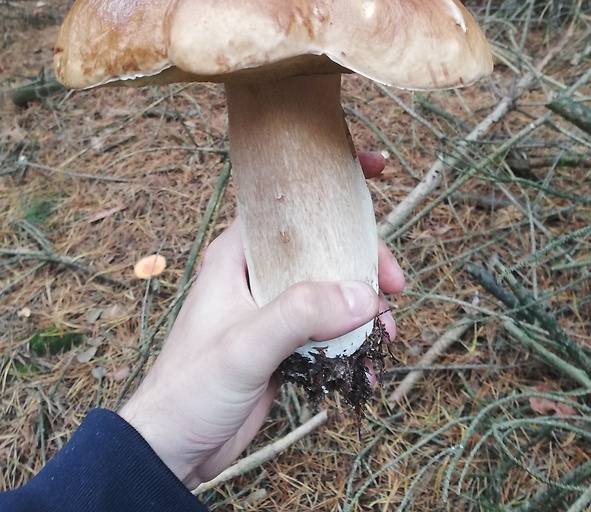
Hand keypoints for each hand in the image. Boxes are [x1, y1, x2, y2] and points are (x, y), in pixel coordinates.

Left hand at [119, 153, 404, 488]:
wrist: (173, 448)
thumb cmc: (190, 386)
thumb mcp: (245, 344)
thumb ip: (300, 314)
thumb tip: (363, 295)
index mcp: (239, 252)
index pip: (288, 198)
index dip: (331, 177)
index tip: (375, 167)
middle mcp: (258, 271)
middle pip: (323, 242)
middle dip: (364, 257)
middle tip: (393, 283)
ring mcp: (273, 307)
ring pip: (332, 286)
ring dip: (364, 304)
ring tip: (386, 331)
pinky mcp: (284, 342)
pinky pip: (330, 327)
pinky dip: (354, 339)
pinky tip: (368, 364)